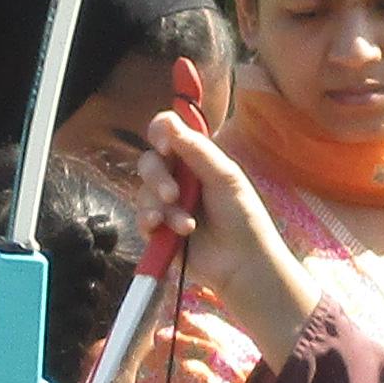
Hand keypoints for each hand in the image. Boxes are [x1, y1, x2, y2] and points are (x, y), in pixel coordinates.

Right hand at [140, 108, 314, 358]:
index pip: (167, 133)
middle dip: (157, 177)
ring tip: (186, 225)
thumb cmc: (242, 217)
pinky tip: (171, 231)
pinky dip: (154, 223)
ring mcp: (166, 204)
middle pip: (149, 162)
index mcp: (195, 159)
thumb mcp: (224, 176)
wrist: (242, 262)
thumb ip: (196, 148)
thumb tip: (168, 121)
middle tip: (173, 194)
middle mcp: (177, 178)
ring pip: (143, 192)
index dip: (160, 132)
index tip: (165, 145)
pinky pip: (142, 218)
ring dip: (164, 208)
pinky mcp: (158, 230)